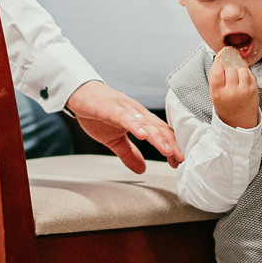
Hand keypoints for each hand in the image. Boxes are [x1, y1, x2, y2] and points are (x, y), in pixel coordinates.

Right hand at [65, 81, 179, 171]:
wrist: (79, 93)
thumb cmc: (98, 112)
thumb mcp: (114, 140)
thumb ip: (129, 153)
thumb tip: (142, 169)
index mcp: (140, 120)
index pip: (161, 134)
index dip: (172, 147)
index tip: (179, 162)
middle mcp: (138, 113)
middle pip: (159, 129)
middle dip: (172, 144)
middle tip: (182, 158)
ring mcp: (126, 110)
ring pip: (146, 124)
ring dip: (158, 138)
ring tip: (168, 151)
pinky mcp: (112, 108)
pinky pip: (126, 118)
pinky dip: (135, 126)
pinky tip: (143, 135)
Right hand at [209, 58, 259, 127]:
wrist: (239, 122)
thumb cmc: (226, 107)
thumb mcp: (214, 96)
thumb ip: (215, 80)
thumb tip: (218, 61)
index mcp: (218, 94)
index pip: (217, 72)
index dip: (218, 66)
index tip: (219, 68)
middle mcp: (232, 92)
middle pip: (230, 69)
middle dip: (229, 71)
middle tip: (228, 78)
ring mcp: (244, 91)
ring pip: (241, 70)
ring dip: (238, 72)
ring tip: (237, 80)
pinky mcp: (254, 89)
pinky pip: (249, 74)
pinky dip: (246, 75)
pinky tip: (243, 82)